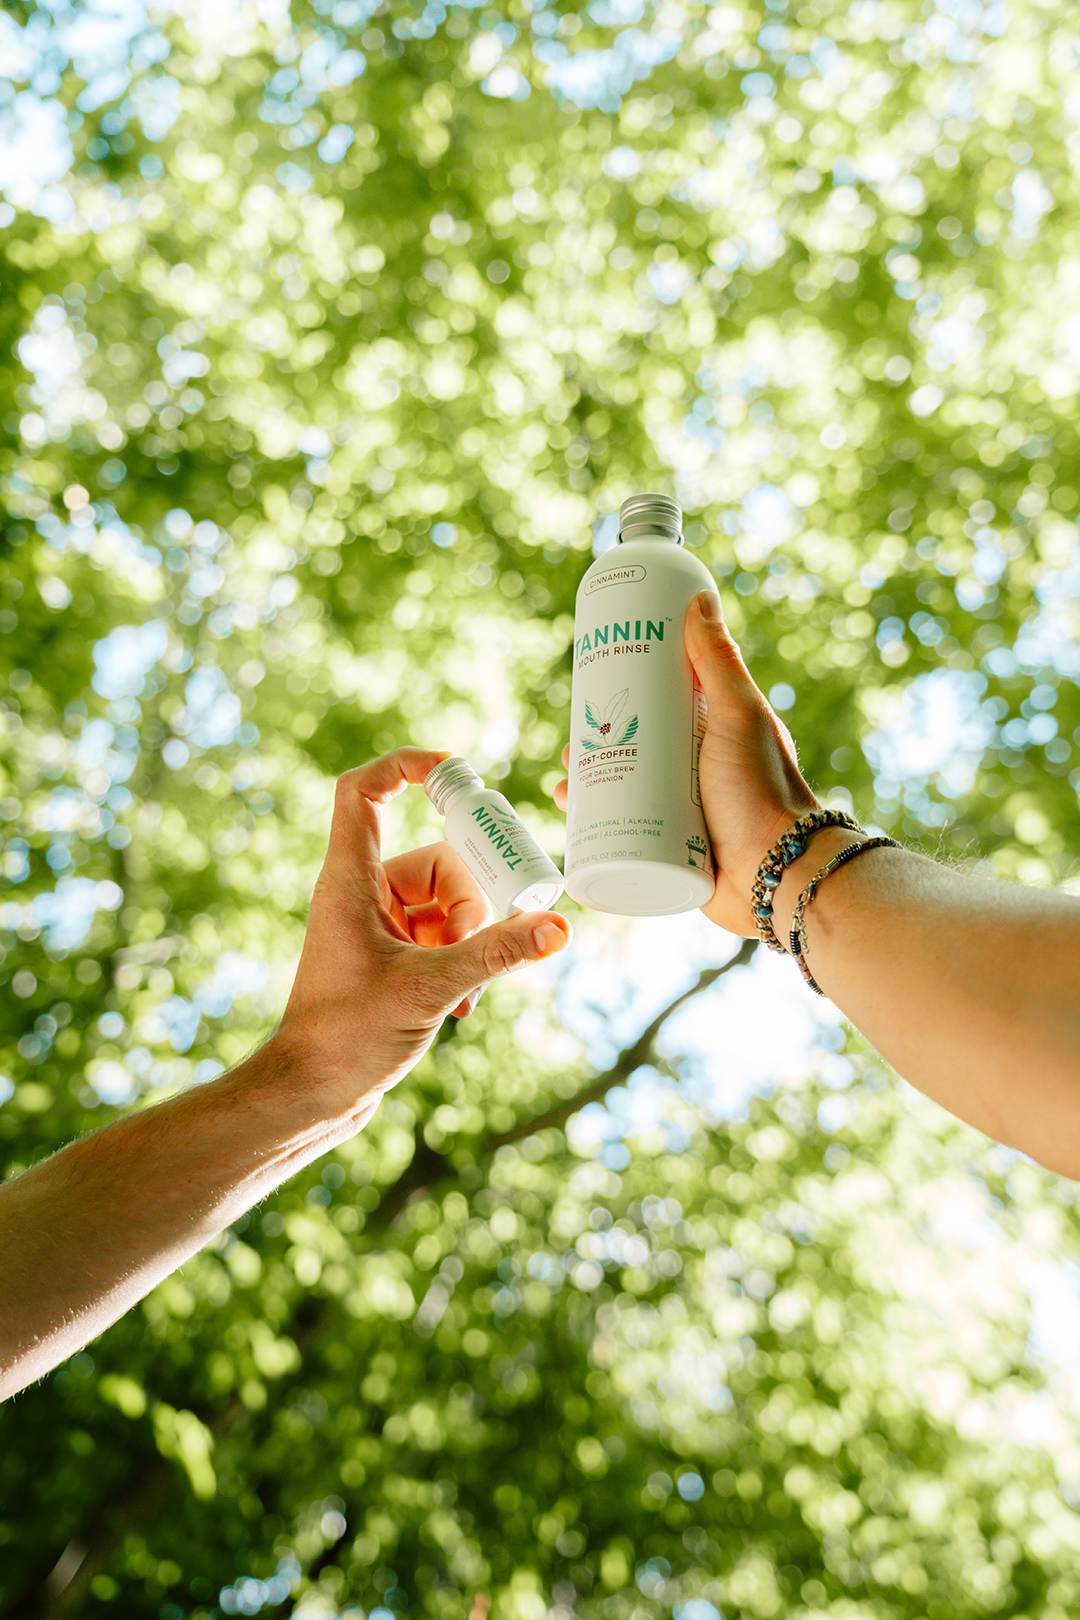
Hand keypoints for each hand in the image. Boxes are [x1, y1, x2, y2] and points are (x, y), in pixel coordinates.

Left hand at [276, 747, 570, 1125]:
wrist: (313, 1095)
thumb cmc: (348, 1037)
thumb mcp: (432, 989)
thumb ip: (496, 952)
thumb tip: (558, 926)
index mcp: (351, 881)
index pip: (364, 793)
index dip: (405, 766)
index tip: (454, 773)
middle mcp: (361, 894)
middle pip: (437, 860)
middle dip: (473, 903)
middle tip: (482, 942)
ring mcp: (377, 926)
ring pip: (447, 904)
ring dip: (470, 941)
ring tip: (466, 991)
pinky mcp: (390, 958)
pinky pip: (442, 937)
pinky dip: (460, 963)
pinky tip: (461, 1006)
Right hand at [553, 594, 817, 936]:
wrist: (777, 875)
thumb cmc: (764, 791)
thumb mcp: (737, 716)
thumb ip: (718, 662)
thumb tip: (698, 600)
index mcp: (717, 729)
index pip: (668, 694)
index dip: (632, 680)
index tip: (600, 670)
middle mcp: (700, 766)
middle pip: (639, 739)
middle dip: (600, 732)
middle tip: (575, 727)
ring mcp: (684, 808)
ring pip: (625, 784)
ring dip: (590, 776)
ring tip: (567, 773)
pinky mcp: (670, 848)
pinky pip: (624, 829)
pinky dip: (594, 820)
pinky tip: (571, 812)